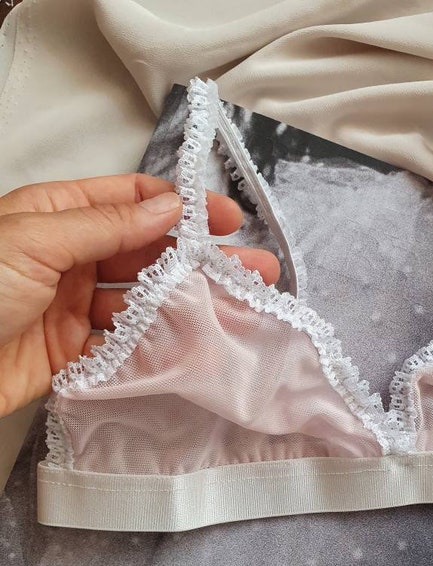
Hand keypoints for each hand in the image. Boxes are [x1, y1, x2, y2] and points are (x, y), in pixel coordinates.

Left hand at [0, 173, 279, 416]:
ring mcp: (76, 308)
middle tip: (255, 268)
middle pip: (148, 253)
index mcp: (58, 216)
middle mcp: (72, 258)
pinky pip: (127, 346)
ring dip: (190, 304)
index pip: (131, 201)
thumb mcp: (34, 238)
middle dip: (202, 259)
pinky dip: (160, 345)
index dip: (180, 206)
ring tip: (239, 309)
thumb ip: (105, 226)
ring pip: (145, 302)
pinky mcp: (76, 354)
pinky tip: (196, 344)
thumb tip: (168, 206)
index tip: (224, 218)